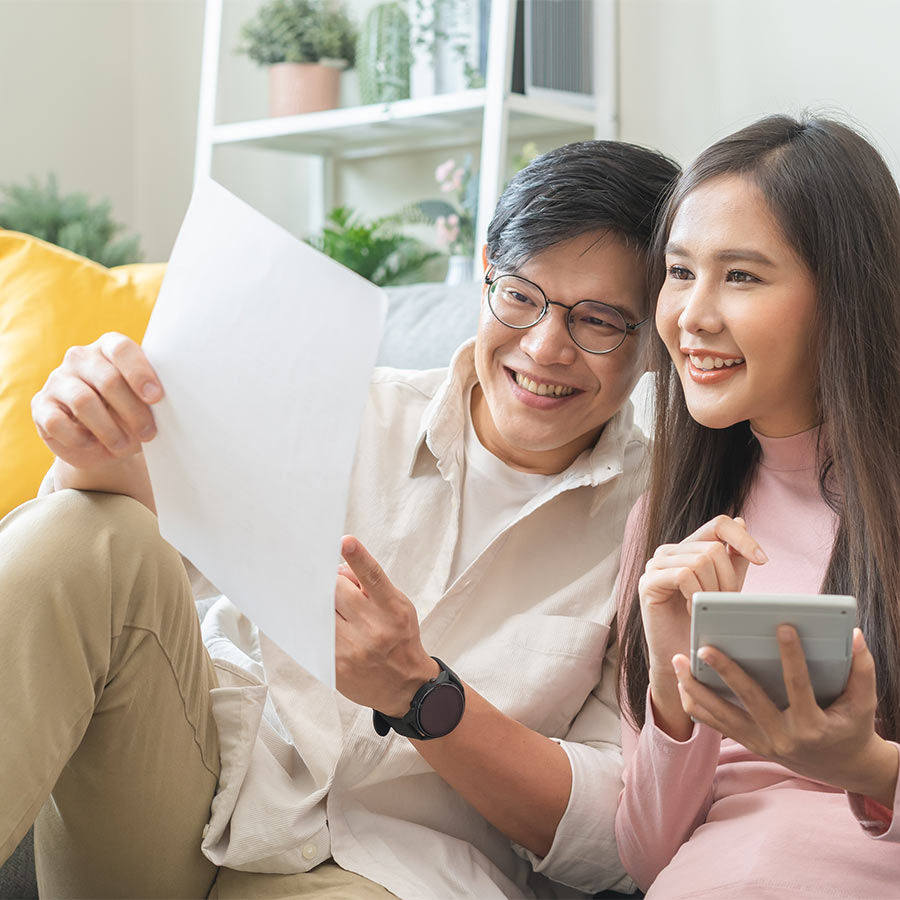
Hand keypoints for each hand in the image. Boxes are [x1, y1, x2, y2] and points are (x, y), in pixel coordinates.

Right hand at [32, 333, 162, 469]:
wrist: (101, 441)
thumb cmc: (128, 414)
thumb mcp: (143, 403)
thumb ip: (149, 396)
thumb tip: (161, 403)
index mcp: (109, 348)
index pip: (122, 350)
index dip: (140, 373)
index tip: (156, 398)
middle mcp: (80, 358)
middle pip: (108, 380)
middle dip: (132, 411)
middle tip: (148, 433)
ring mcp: (57, 379)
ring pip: (83, 402)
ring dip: (109, 430)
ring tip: (124, 447)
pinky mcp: (41, 404)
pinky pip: (57, 422)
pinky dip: (79, 439)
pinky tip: (93, 445)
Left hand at [335, 535, 437, 716]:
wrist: (406, 685)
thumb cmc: (400, 638)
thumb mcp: (398, 606)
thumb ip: (371, 586)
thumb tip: (337, 569)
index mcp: (392, 609)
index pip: (373, 577)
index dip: (358, 557)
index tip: (344, 541)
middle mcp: (373, 629)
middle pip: (337, 590)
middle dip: (333, 584)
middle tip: (336, 588)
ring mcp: (352, 649)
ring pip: (322, 611)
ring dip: (324, 605)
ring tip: (336, 612)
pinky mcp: (336, 666)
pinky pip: (316, 635)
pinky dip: (318, 626)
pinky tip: (327, 627)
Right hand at [639, 515, 766, 737]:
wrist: (682, 656)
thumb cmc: (704, 623)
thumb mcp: (726, 588)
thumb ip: (733, 558)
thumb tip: (741, 520)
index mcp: (690, 548)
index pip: (719, 524)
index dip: (743, 538)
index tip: (762, 560)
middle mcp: (670, 551)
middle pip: (713, 548)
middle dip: (729, 578)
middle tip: (725, 604)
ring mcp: (655, 565)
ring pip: (699, 560)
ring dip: (713, 589)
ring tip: (708, 609)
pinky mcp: (648, 582)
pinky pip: (682, 575)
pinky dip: (695, 594)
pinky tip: (691, 610)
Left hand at [673, 626, 898, 805]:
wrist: (842, 768)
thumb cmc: (852, 727)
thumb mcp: (864, 702)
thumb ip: (862, 668)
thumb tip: (856, 634)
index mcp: (812, 726)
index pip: (800, 686)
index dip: (793, 656)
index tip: (782, 626)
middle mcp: (783, 737)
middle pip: (749, 700)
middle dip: (725, 672)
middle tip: (704, 648)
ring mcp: (762, 743)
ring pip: (721, 716)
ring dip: (696, 689)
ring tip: (677, 661)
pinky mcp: (748, 744)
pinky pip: (715, 725)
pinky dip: (696, 705)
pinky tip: (681, 683)